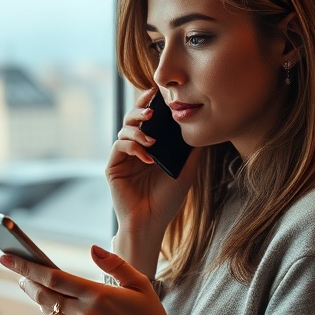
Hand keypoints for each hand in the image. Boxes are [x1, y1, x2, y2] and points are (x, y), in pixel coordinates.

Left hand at [0, 246, 174, 314]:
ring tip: (31, 284)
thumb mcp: (139, 282)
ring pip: (48, 310)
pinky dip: (50, 313)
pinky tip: (50, 304)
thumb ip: (114, 263)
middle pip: (44, 294)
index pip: (54, 277)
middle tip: (16, 269)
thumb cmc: (147, 313)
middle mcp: (85, 314)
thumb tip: (92, 249)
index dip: (28, 267)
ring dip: (38, 297)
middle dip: (26, 281)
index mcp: (98, 295)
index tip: (7, 257)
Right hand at [107, 88, 199, 242]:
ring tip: (152, 140)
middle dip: (141, 110)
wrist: (151, 222)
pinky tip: (147, 157)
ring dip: (138, 130)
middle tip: (152, 111)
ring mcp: (124, 157)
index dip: (151, 104)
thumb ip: (191, 149)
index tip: (158, 93)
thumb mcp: (186, 170)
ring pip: (124, 129)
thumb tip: (201, 125)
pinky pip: (119, 146)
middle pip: (134, 119)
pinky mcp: (113, 166)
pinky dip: (133, 147)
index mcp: (152, 146)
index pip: (150, 119)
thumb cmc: (168, 200)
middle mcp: (136, 148)